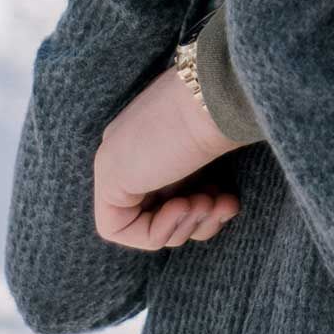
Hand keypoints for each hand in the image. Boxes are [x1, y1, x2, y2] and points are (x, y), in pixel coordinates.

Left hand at [94, 63, 239, 250]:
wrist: (214, 101)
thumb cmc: (223, 117)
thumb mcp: (215, 152)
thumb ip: (202, 177)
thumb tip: (204, 203)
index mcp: (153, 139)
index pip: (167, 193)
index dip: (199, 210)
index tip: (225, 197)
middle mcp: (130, 151)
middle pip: (157, 213)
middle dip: (196, 223)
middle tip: (217, 204)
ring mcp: (116, 163)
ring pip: (142, 224)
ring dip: (183, 226)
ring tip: (206, 202)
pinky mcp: (108, 180)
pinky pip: (119, 229)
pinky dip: (157, 232)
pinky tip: (183, 206)